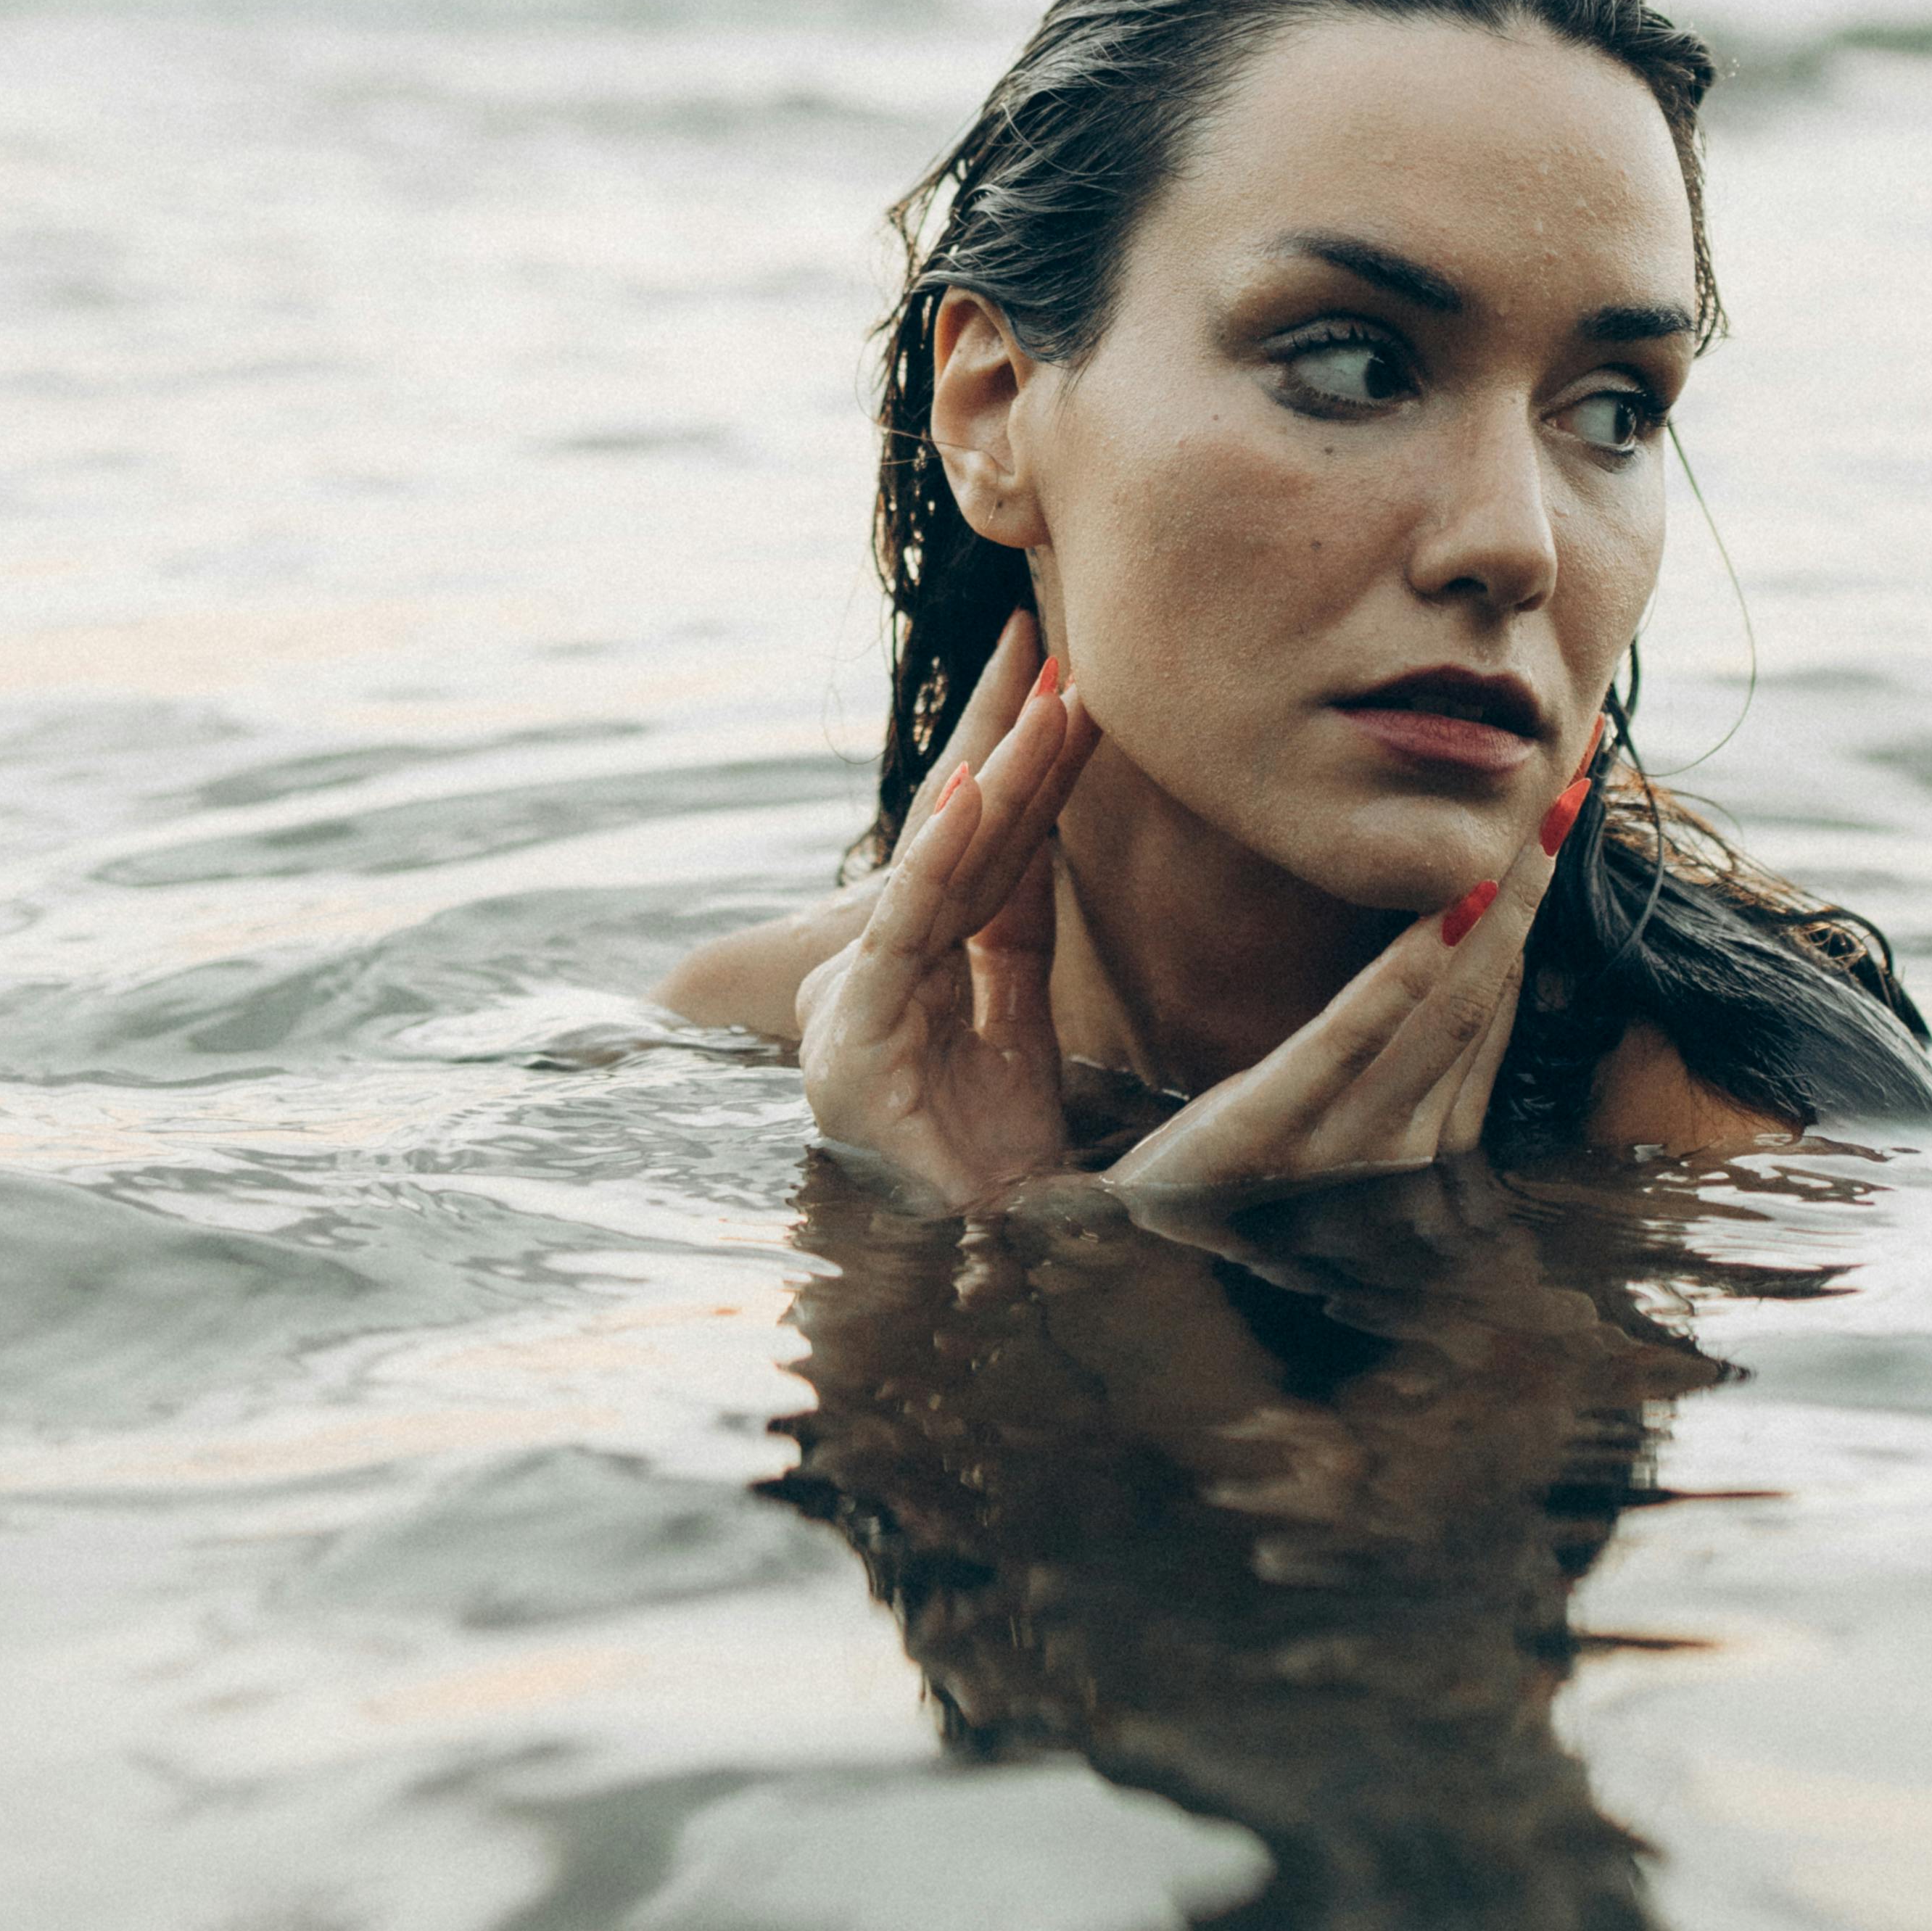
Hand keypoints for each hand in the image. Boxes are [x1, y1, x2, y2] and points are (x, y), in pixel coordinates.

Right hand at [795, 614, 1095, 1214]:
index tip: (1077, 699)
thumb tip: (1029, 842)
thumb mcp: (1013, 1032)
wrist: (967, 1266)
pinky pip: (904, 936)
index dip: (1034, 780)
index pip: (989, 859)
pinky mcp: (855, 1043)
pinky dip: (935, 865)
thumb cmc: (983, 1165)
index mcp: (917, 978)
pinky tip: (967, 800)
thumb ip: (1011, 943)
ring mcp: (858, 1009)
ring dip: (998, 786)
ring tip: (1043, 707)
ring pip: (942, 875)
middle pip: (967, 849)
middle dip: (1019, 757)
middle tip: (1067, 664)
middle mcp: (879, 981)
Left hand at [1109, 775, 1577, 1212]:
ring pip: (1447, 1011)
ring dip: (1498, 912)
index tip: (1549, 838)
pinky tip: (1453, 904)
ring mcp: (1347, 1153)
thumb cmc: (1226, 1172)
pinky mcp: (1275, 1133)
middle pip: (1483, 1003)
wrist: (1128, 1245)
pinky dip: (1413, 970)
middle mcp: (1405, 1159)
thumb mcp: (1323, 1116)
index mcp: (1421, 1151)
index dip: (1526, 923)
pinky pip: (1356, 1036)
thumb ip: (1390, 1057)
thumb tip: (1454, 951)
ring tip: (1525, 827)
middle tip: (1567, 797)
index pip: (1492, 1016)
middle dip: (1532, 900)